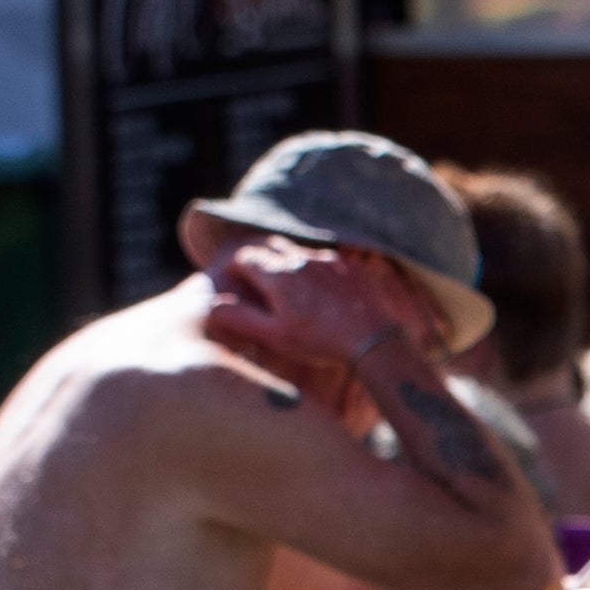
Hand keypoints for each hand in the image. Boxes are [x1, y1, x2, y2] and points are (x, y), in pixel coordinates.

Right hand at [197, 235, 428, 399]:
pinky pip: (327, 261)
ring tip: (285, 282)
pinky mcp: (353, 268)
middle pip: (270, 246)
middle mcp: (302, 259)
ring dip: (287, 261)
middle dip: (257, 256)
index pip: (244, 257)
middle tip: (253, 272)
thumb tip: (212, 305)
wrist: (377, 343)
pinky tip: (320, 288)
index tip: (230, 276)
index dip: (233, 266)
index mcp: (278, 274)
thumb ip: (241, 318)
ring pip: (299, 252)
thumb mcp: (276, 336)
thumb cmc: (322, 343)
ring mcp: (330, 261)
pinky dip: (316, 269)